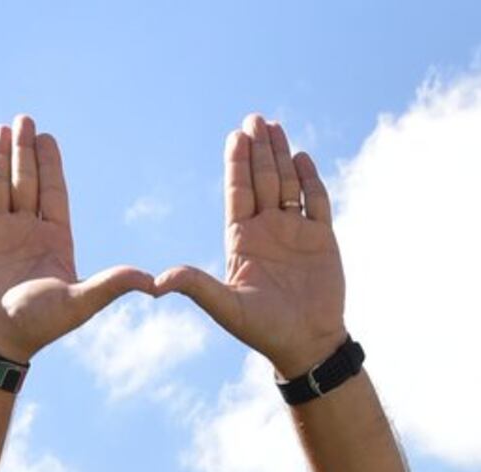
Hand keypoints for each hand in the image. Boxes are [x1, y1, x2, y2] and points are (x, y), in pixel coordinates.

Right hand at [0, 116, 151, 361]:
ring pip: (0, 189)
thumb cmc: (40, 325)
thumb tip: (153, 281)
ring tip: (2, 130)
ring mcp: (0, 237)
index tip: (47, 137)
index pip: (53, 193)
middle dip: (25, 152)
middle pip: (26, 183)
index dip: (49, 164)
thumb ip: (112, 284)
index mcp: (54, 239)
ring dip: (1, 160)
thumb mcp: (81, 301)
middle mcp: (27, 233)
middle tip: (24, 119)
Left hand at [159, 114, 347, 375]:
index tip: (235, 136)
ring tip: (275, 127)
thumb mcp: (225, 307)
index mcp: (243, 239)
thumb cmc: (263, 330)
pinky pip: (316, 202)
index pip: (238, 192)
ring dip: (282, 156)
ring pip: (288, 184)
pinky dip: (311, 180)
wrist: (306, 344)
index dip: (237, 163)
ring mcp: (296, 231)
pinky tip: (302, 158)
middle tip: (255, 118)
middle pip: (262, 180)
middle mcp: (268, 229)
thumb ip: (196, 287)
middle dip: (259, 149)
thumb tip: (158, 281)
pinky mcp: (322, 239)